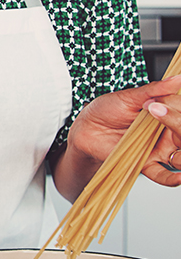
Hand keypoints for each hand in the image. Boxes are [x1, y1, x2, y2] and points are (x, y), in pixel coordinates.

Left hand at [66, 76, 180, 187]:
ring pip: (180, 156)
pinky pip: (163, 175)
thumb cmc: (107, 110)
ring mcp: (158, 149)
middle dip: (179, 125)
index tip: (157, 102)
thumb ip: (154, 90)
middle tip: (158, 114)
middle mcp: (167, 132)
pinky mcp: (146, 163)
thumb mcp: (129, 97)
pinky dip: (173, 178)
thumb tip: (177, 79)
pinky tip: (178, 177)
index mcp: (167, 113)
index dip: (175, 108)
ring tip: (171, 135)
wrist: (87, 128)